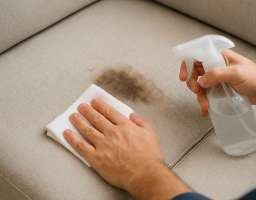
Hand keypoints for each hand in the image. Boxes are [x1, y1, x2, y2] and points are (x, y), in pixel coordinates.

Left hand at [63, 98, 189, 199]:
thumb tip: (133, 115)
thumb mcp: (151, 134)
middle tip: (81, 106)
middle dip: (87, 111)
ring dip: (78, 121)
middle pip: (96, 118)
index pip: (109, 112)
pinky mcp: (96, 158)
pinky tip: (68, 133)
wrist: (145, 174)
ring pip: (87, 129)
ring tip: (73, 116)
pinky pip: (81, 146)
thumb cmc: (149, 156)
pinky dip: (72, 139)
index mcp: (125, 126)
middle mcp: (112, 133)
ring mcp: (103, 145)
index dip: (100, 105)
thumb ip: (141, 122)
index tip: (95, 102)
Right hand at [179, 50, 255, 115]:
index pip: (197, 56)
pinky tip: (206, 109)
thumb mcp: (236, 73)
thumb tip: (201, 80)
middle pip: (195, 73)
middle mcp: (216, 66)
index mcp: (219, 57)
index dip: (187, 65)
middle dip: (193, 84)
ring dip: (200, 97)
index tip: (184, 77)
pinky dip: (205, 102)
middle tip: (197, 91)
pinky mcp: (219, 89)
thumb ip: (217, 75)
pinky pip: (207, 95)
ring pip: (200, 86)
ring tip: (205, 106)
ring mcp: (217, 79)